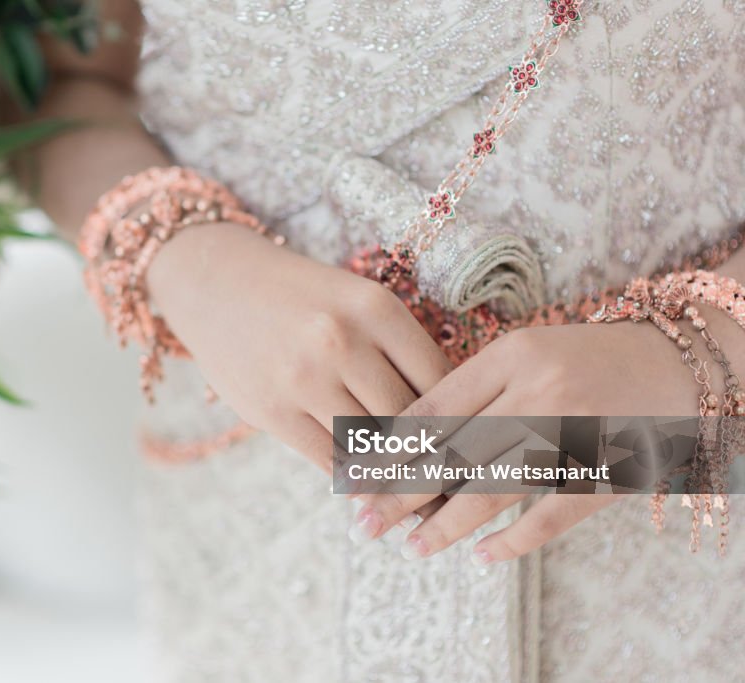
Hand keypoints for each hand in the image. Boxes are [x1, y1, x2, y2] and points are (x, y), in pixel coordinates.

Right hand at [146, 222, 452, 473]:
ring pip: (372, 447)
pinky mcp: (271, 411)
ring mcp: (303, 378)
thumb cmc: (302, 299)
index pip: (441, 383)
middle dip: (435, 459)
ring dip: (397, 476)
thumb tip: (451, 422)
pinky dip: (356, 478)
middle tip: (457, 489)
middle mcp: (342, 341)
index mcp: (376, 308)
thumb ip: (399, 353)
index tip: (476, 451)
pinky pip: (330, 460)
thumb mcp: (357, 303)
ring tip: (420, 499)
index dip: (464, 423)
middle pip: (410, 421)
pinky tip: (370, 485)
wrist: (218, 283)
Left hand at [354, 320, 702, 561]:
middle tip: (364, 523)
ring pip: (494, 489)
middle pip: (453, 452)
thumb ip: (471, 387)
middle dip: (401, 492)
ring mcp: (575, 434)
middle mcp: (538, 391)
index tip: (356, 476)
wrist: (675, 363)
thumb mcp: (522, 351)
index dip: (390, 449)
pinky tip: (483, 555)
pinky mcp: (606, 472)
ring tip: (411, 547)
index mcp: (510, 355)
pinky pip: (551, 516)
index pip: (434, 409)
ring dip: (447, 524)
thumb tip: (405, 438)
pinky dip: (515, 540)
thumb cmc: (581, 357)